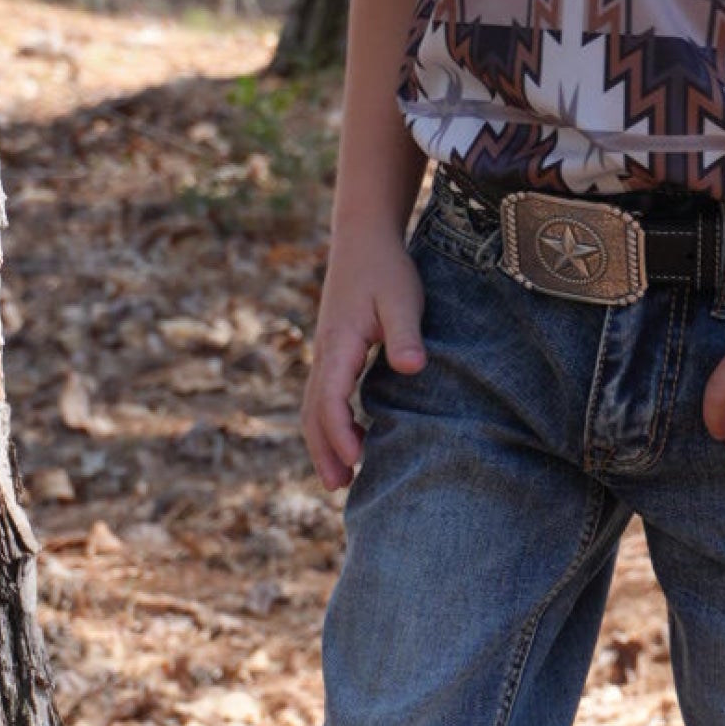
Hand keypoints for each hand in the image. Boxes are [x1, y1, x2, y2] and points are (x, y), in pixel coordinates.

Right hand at [301, 229, 427, 490]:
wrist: (364, 238)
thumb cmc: (386, 269)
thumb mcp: (402, 298)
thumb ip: (405, 334)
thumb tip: (411, 367)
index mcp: (339, 342)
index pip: (330, 397)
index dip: (339, 431)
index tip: (357, 459)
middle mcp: (325, 352)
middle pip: (312, 411)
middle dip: (323, 450)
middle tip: (339, 487)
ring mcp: (326, 352)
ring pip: (313, 406)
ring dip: (323, 441)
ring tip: (340, 477)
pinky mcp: (335, 351)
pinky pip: (323, 395)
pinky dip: (330, 422)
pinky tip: (352, 437)